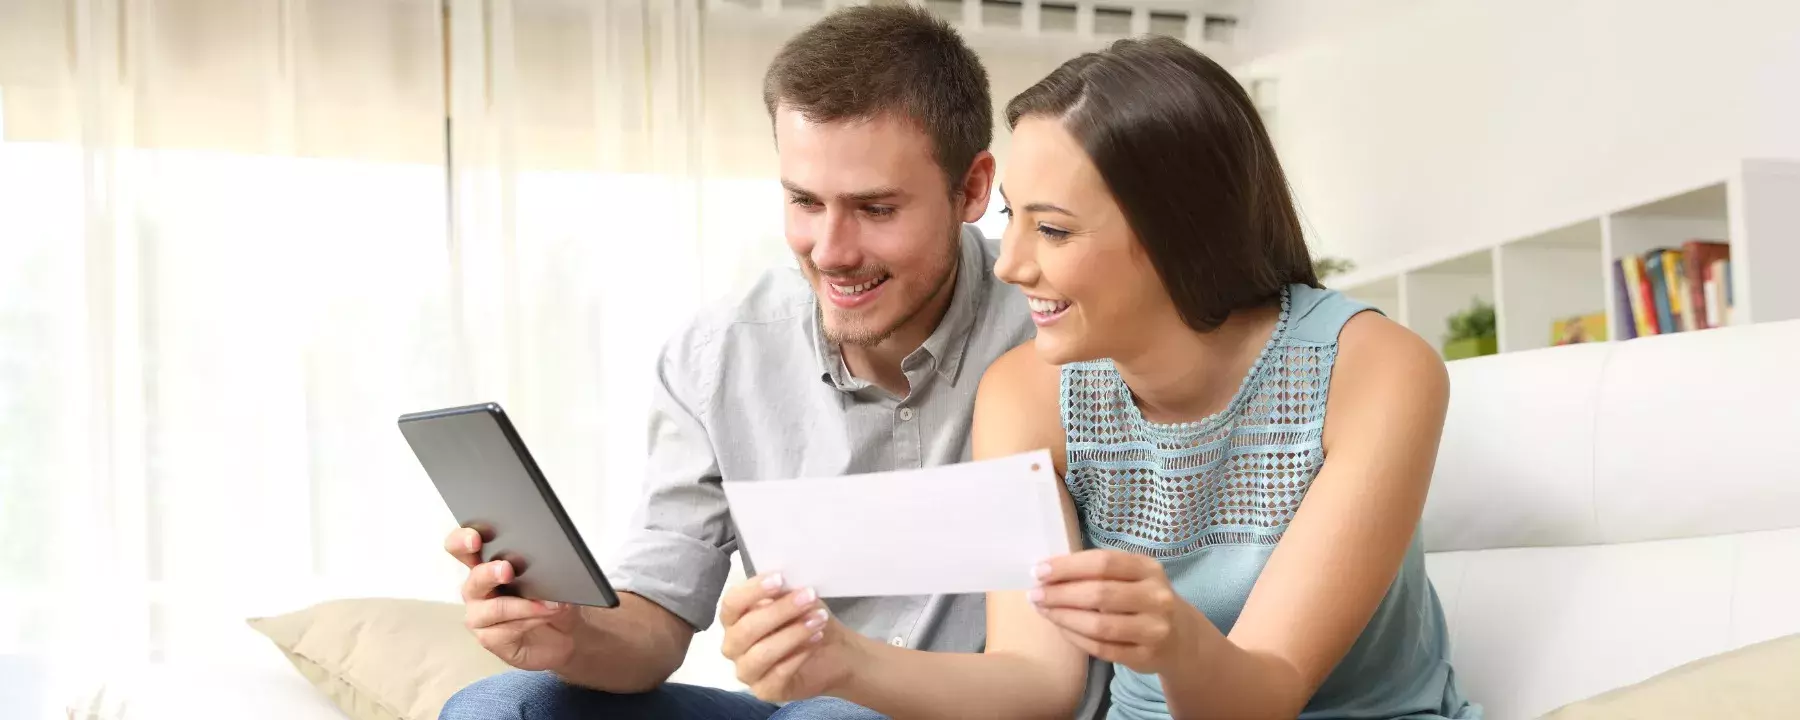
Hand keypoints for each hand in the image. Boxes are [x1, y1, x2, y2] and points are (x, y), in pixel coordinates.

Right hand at [446, 527, 582, 670]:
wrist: (569, 634)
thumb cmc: (555, 599)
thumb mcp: (557, 578)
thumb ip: (547, 568)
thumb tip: (549, 566)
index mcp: (487, 563)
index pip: (463, 547)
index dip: (462, 541)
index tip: (475, 539)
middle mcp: (478, 589)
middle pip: (473, 578)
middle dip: (489, 573)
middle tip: (507, 570)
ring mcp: (480, 615)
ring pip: (491, 608)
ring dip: (522, 605)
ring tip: (547, 604)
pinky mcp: (489, 638)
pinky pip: (503, 630)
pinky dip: (528, 620)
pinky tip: (544, 616)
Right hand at [719, 573, 859, 701]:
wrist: (832, 651)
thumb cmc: (805, 619)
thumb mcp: (795, 598)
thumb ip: (782, 590)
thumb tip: (782, 580)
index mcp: (734, 619)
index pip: (731, 603)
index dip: (753, 590)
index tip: (780, 578)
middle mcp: (733, 646)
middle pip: (746, 629)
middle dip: (780, 611)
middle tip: (808, 597)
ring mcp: (746, 671)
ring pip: (761, 653)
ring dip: (793, 634)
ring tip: (818, 620)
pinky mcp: (764, 691)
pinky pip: (778, 674)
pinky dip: (799, 655)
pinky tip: (816, 640)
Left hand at [1030, 549, 1200, 674]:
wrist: (1181, 638)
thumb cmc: (1143, 599)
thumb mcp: (1132, 576)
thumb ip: (1098, 571)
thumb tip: (1047, 572)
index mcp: (1149, 568)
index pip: (1103, 563)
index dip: (1067, 567)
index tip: (1039, 571)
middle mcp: (1156, 597)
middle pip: (1099, 594)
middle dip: (1060, 594)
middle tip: (1034, 594)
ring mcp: (1154, 629)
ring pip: (1099, 625)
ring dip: (1064, 617)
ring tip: (1043, 611)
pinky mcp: (1146, 656)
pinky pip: (1102, 649)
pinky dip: (1076, 638)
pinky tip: (1061, 628)